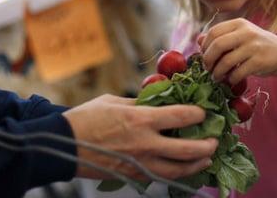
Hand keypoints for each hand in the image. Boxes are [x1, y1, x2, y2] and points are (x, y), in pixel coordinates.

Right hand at [63, 94, 217, 180]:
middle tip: (215, 140)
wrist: (62, 145)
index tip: (205, 111)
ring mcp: (139, 163)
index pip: (181, 116)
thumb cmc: (87, 118)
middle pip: (186, 149)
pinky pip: (162, 177)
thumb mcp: (115, 101)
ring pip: (177, 169)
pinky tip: (185, 170)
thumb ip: (141, 103)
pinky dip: (178, 174)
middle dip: (206, 145)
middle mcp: (145, 143)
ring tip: (207, 158)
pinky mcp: (133, 175)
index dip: (198, 113)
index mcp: (141, 119)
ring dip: (197, 164)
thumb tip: (161, 100)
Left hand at [199, 18, 276, 84]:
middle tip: (207, 68)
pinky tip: (230, 80)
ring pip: (226, 61)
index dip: (205, 46)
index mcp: (240, 23)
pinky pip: (237, 72)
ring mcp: (254, 46)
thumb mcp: (241, 36)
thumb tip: (198, 40)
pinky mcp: (259, 61)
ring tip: (216, 77)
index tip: (204, 56)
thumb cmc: (258, 46)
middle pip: (217, 45)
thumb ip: (221, 36)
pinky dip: (231, 79)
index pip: (214, 32)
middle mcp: (247, 32)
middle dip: (208, 59)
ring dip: (217, 72)